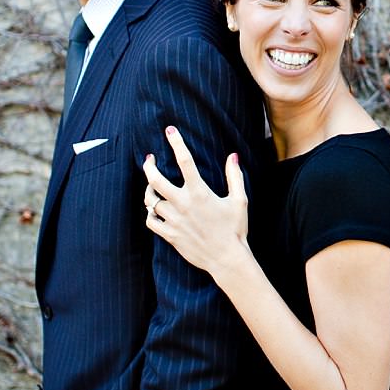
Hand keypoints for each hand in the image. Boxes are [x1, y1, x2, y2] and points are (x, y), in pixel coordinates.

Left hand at [143, 126, 250, 274]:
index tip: (170, 131)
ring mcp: (173, 220)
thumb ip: (234, 176)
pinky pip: (150, 221)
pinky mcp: (169, 235)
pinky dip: (150, 213)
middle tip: (150, 159)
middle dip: (149, 166)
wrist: (226, 258)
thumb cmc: (235, 229)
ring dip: (150, 190)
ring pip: (151, 200)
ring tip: (153, 185)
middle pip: (155, 180)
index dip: (176, 143)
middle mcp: (182, 204)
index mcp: (200, 193)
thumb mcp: (239, 200)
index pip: (184, 161)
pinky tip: (155, 210)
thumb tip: (232, 156)